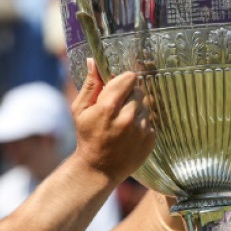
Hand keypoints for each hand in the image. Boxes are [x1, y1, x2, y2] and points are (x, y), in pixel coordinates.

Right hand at [70, 58, 154, 181]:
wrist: (99, 169)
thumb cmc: (87, 136)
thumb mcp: (80, 110)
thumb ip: (90, 84)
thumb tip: (93, 61)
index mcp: (109, 107)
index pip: (129, 78)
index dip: (123, 81)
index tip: (118, 88)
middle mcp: (128, 118)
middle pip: (139, 90)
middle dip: (130, 95)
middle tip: (118, 106)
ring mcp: (141, 130)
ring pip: (146, 105)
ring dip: (137, 109)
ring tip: (123, 121)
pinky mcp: (150, 140)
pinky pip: (151, 121)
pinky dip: (142, 123)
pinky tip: (130, 132)